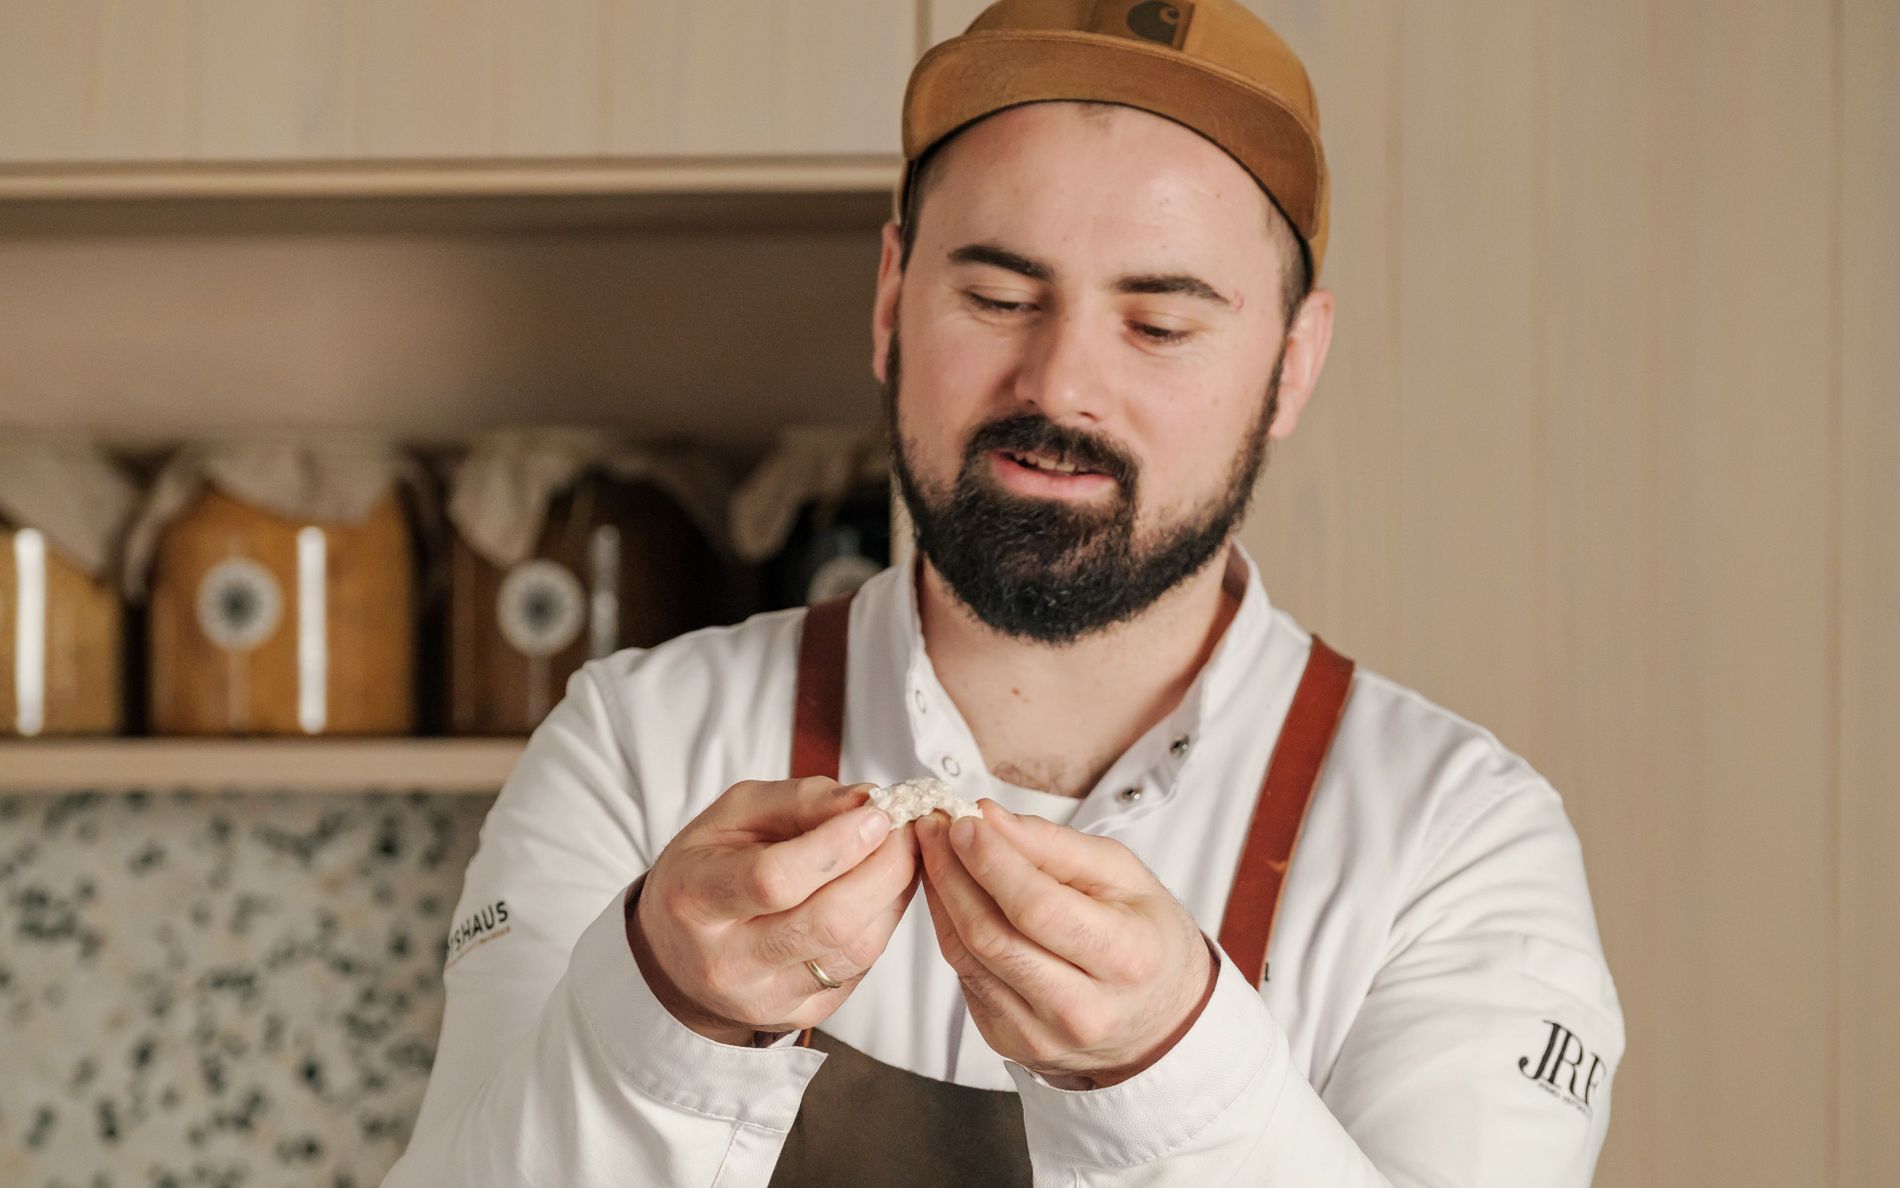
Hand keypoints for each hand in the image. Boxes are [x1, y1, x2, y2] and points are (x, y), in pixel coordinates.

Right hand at [629, 776, 919, 1044]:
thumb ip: (798, 800)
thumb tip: (866, 801)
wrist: (676, 952)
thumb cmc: (708, 868)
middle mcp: (725, 962)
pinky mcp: (798, 1016)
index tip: (877, 814)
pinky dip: (882, 924)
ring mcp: (763, 999)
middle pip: (827, 922)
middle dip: (884, 868)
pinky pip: (860, 969)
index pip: (774, 879)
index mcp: (694, 899)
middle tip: (906, 830)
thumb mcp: (733, 816)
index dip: (836, 846)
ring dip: (893, 895)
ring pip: (855, 950)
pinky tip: (880, 893)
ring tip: (899, 855)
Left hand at [916, 802, 1216, 1086]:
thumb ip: (1055, 845)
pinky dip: (951, 928)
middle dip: (952, 872)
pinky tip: (950, 894)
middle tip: (934, 827)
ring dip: (941, 896)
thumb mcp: (1123, 876)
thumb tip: (990, 818)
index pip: (1039, 907)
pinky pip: (965, 977)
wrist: (1159, 1020)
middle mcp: (1083, 1009)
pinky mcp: (1010, 1042)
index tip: (964, 821)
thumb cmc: (1145, 939)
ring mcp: (1042, 1034)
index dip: (992, 861)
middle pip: (992, 935)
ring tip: (933, 850)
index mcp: (1126, 958)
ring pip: (967, 956)